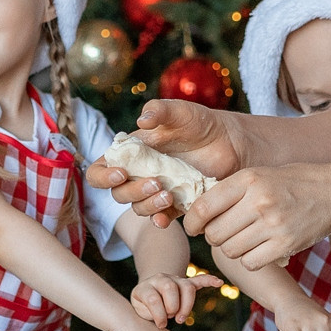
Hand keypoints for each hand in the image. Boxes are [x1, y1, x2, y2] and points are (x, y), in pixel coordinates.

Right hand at [85, 98, 244, 227]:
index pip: (100, 170)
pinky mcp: (176, 204)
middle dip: (132, 191)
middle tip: (156, 182)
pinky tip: (166, 218)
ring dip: (147, 205)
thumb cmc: (200, 122)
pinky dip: (159, 220)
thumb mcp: (180, 111)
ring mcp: (157, 190)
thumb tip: (142, 121)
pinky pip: (160, 218)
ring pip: (138, 208)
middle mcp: (139, 173)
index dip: (103, 177)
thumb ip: (160, 110)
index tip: (121, 173)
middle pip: (118, 193)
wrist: (230, 141)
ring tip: (168, 195)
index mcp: (131, 153)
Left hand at [131, 272, 222, 327]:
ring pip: (186, 286)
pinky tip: (219, 282)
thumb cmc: (144, 308)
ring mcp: (174, 280)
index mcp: (145, 288)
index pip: (153, 298)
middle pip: (170, 287)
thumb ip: (149, 316)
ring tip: (181, 318)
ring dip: (186, 304)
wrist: (147, 294)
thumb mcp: (140, 313)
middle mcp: (160, 280)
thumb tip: (163, 323)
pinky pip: (199, 280)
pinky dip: (209, 280)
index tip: (161, 325)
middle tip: (172, 318)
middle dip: (172, 306)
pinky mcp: (185, 283)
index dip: (158, 314)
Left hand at [184, 164, 330, 270]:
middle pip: (214, 234)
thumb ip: (230, 190)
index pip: (204, 208)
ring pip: (231, 251)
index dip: (191, 222)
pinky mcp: (285, 245)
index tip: (193, 227)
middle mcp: (258, 201)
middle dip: (214, 236)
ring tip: (245, 238)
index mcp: (248, 179)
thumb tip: (196, 214)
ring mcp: (273, 225)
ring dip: (233, 248)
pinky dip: (250, 260)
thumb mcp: (259, 174)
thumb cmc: (292, 182)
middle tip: (225, 231)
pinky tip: (259, 248)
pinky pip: (250, 263)